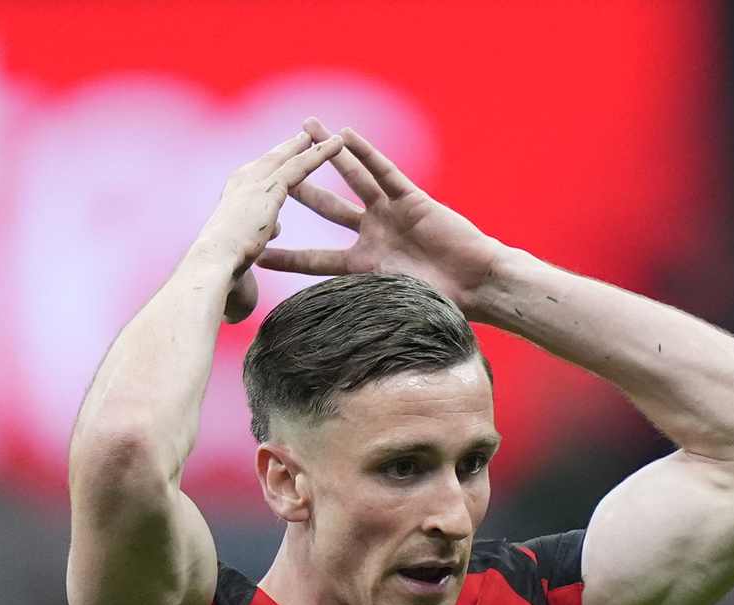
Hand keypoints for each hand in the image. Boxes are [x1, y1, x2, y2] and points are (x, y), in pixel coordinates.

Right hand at [192, 130, 343, 322]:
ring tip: (324, 132)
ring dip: (306, 144)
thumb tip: (249, 278)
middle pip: (266, 164)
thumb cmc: (217, 284)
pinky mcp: (271, 188)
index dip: (263, 180)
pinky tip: (339, 142)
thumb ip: (247, 266)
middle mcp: (239, 190)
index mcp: (229, 209)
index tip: (274, 176)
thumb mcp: (236, 271)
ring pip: (286, 159)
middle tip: (298, 137)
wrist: (210, 270)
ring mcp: (254, 186)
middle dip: (282, 152)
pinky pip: (301, 165)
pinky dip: (320, 152)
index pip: (250, 190)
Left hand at [256, 117, 504, 316]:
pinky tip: (346, 134)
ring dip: (329, 153)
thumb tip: (336, 346)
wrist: (478, 285)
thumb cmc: (444, 303)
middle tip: (271, 168)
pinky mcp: (413, 199)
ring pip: (352, 178)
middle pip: (326, 207)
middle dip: (299, 187)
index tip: (255, 251)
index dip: (287, 255)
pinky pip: (385, 172)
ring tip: (306, 127)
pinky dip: (366, 153)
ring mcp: (391, 213)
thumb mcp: (395, 309)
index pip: (316, 258)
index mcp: (363, 264)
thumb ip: (368, 314)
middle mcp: (373, 233)